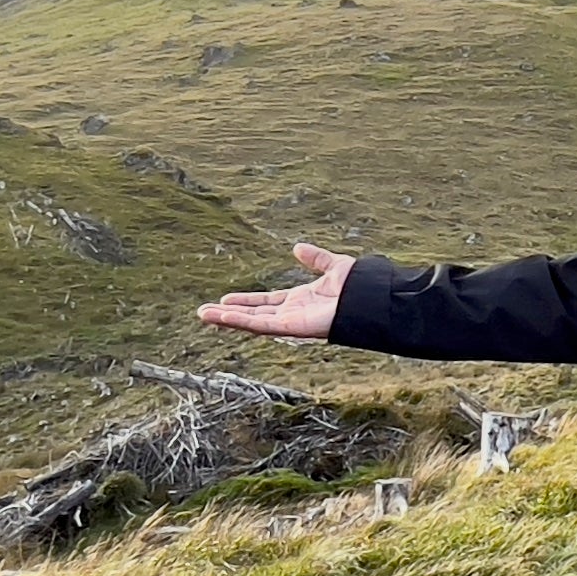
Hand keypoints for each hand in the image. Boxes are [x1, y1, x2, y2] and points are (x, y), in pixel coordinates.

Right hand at [198, 243, 355, 339]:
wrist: (372, 299)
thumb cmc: (359, 288)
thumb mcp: (333, 266)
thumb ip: (316, 258)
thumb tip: (298, 248)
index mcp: (300, 300)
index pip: (265, 302)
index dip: (245, 301)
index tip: (224, 300)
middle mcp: (292, 313)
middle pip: (254, 315)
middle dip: (229, 313)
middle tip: (204, 312)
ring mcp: (291, 322)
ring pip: (253, 322)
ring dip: (228, 319)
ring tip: (204, 316)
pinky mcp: (292, 328)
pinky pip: (263, 325)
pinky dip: (243, 322)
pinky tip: (224, 316)